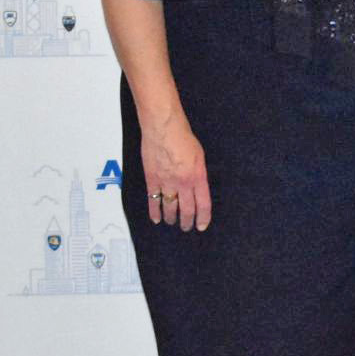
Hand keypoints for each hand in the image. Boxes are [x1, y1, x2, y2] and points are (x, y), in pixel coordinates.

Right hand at [141, 110, 210, 229]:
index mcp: (198, 176)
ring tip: (173, 222)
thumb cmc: (182, 136)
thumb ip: (198, 173)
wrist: (163, 128)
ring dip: (172, 218)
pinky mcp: (152, 179)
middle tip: (187, 227)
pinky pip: (153, 200)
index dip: (203, 218)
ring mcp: (166, 182)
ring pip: (170, 207)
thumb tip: (197, 187)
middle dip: (187, 222)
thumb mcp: (199, 156)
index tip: (202, 226)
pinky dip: (154, 211)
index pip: (203, 204)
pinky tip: (157, 218)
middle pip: (186, 210)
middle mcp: (183, 182)